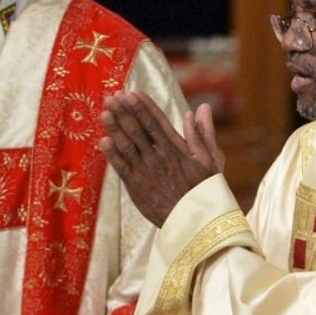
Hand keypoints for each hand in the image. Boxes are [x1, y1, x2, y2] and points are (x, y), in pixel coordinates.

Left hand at [100, 92, 223, 226]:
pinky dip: (112, 154)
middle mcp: (159, 157)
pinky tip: (104, 140)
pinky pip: (122, 167)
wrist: (193, 221)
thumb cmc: (204, 189)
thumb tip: (200, 108)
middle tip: (112, 96)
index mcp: (177, 149)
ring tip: (105, 112)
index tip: (132, 93)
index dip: (143, 108)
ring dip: (115, 128)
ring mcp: (146, 172)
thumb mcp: (211, 160)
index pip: (156, 123)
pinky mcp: (136, 186)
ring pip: (127, 145)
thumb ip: (203, 133)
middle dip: (125, 112)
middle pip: (138, 130)